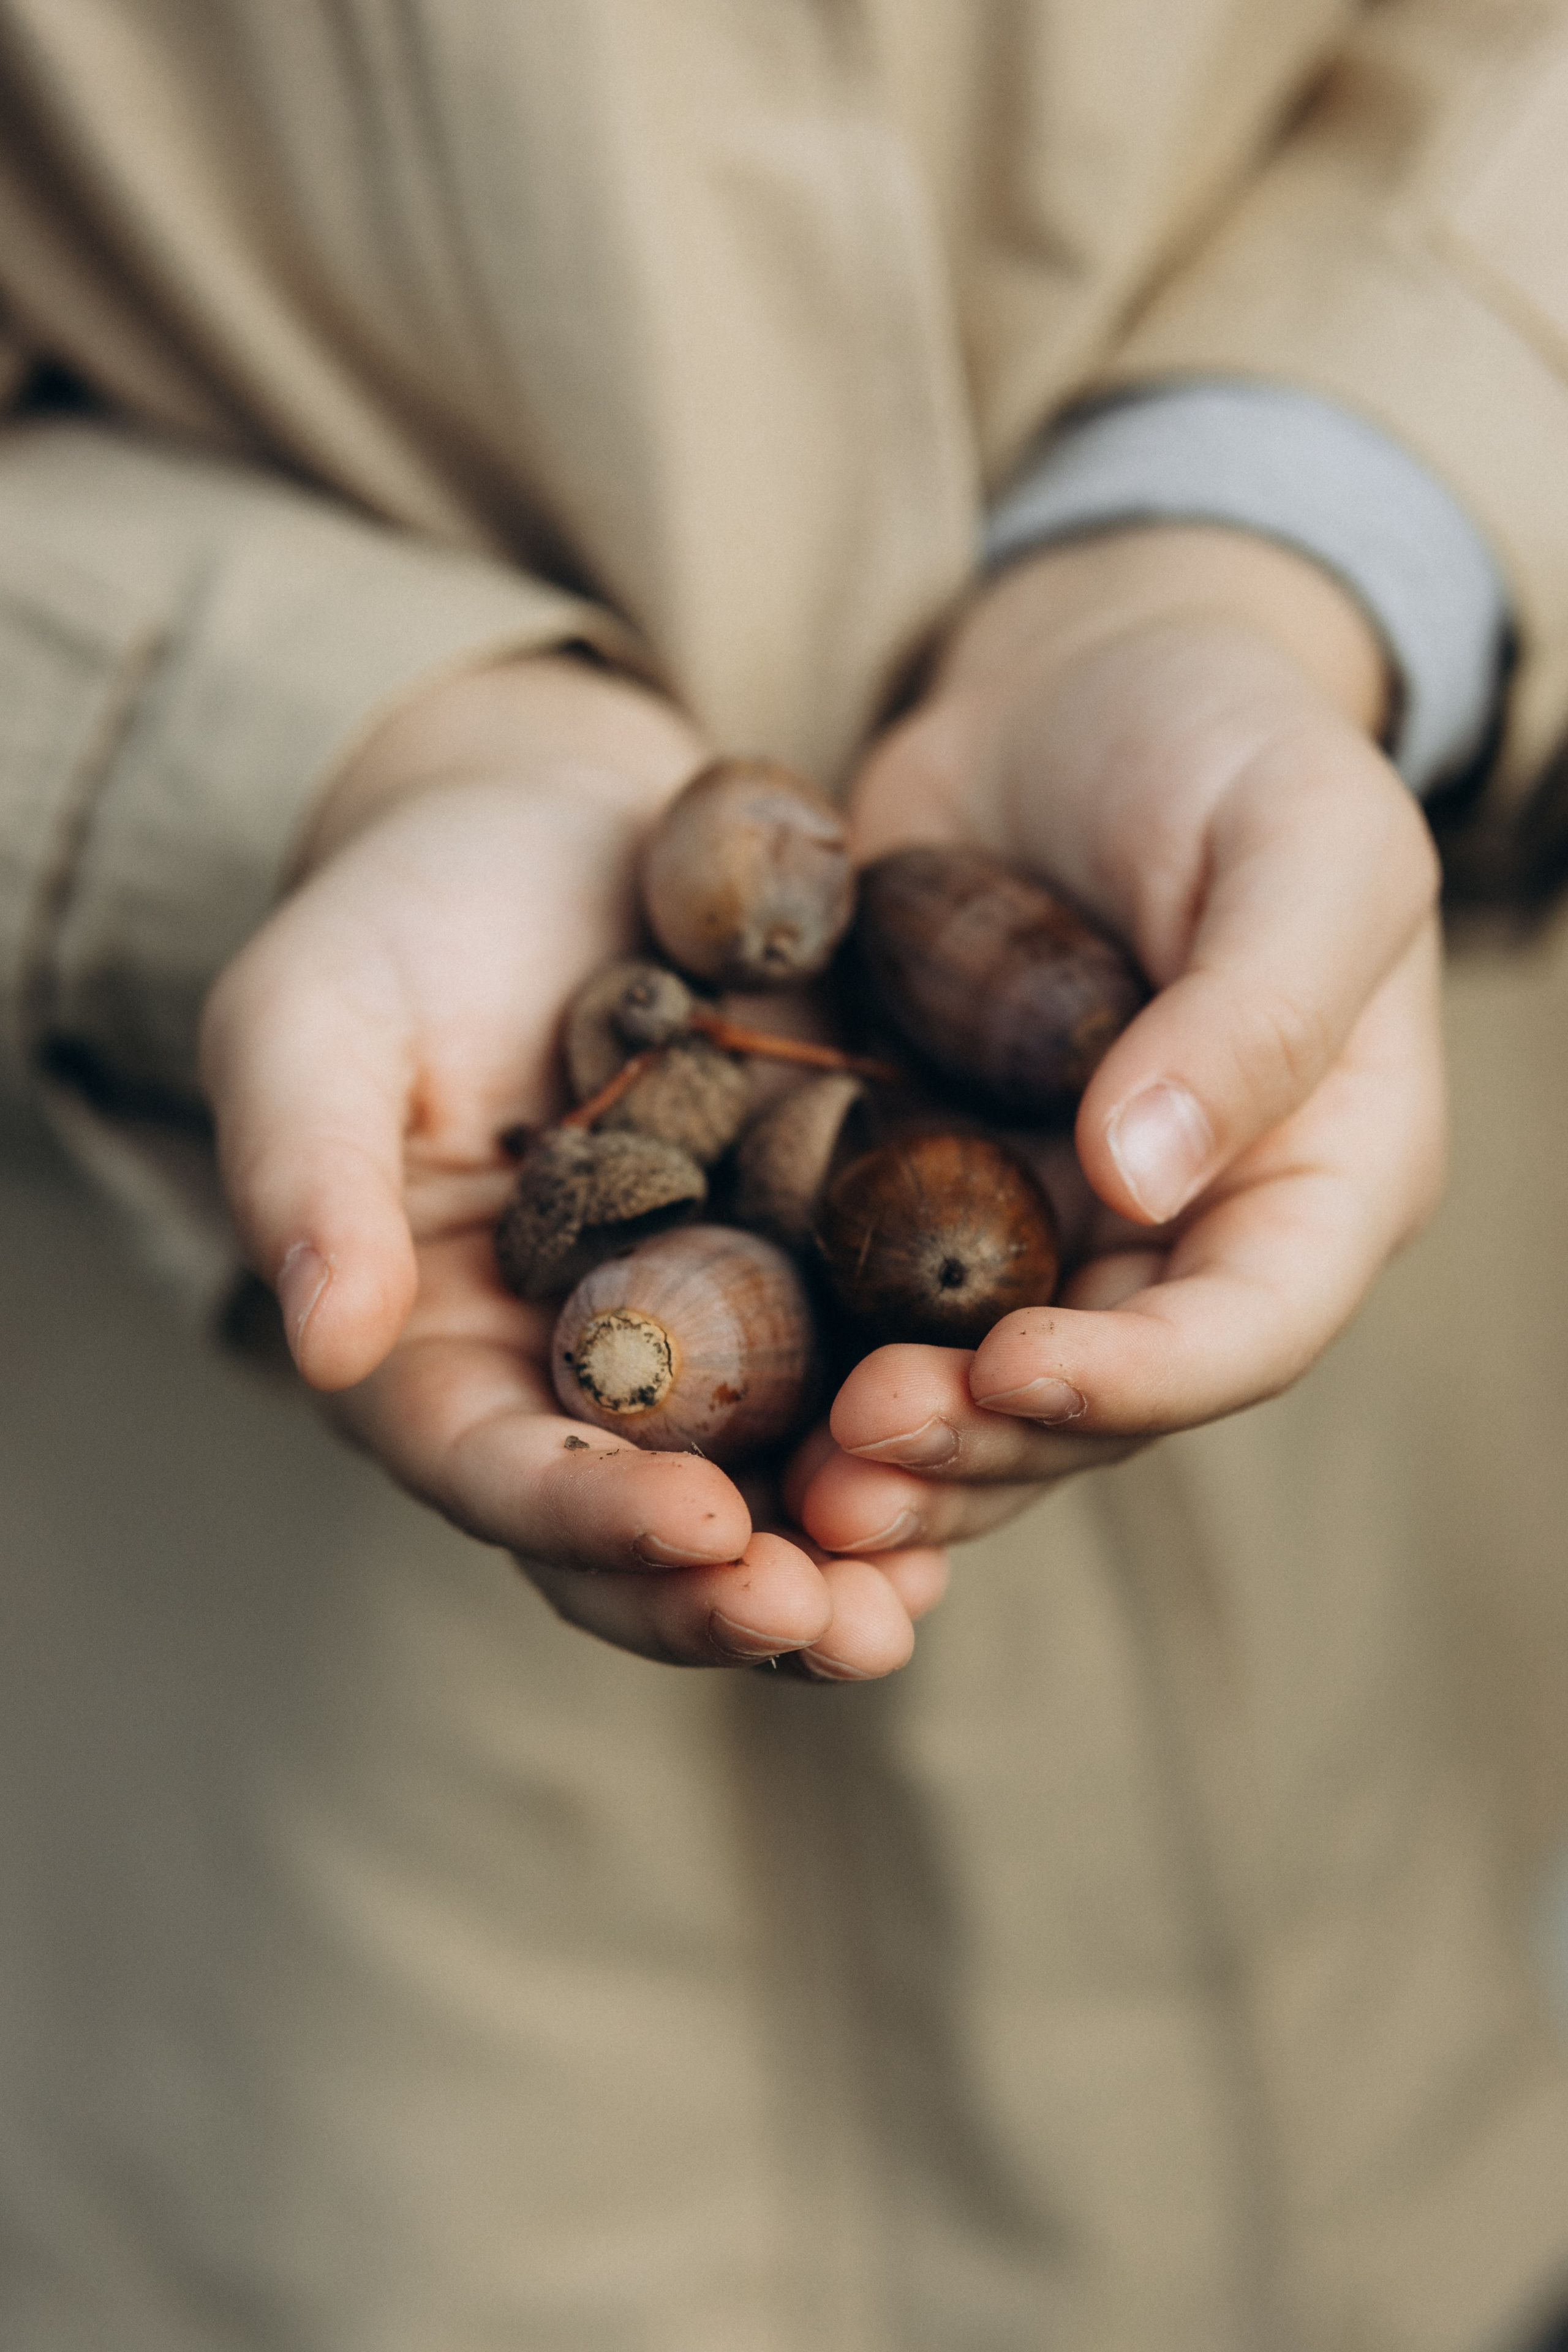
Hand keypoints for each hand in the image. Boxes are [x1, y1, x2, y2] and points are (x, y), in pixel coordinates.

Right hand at [200, 656, 943, 1675]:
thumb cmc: (398, 925)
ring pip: (769, 1496)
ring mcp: (706, 1340)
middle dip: (730, 1597)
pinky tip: (999, 1456)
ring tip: (914, 1598)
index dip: (591, 1517)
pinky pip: (869, 1382)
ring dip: (843, 1564)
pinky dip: (926, 1439)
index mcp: (437, 1353)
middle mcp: (575, 1382)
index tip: (699, 1528)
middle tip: (833, 1626)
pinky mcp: (813, 1275)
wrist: (553, 834)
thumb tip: (320, 1342)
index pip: (499, 1473)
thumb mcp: (314, 1024)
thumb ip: (306, 1175)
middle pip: (640, 1536)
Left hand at [793, 526, 1445, 1556]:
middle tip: (852, 1461)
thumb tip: (1143, 1178)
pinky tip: (728, 1403)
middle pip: (1101, 1400)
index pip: (1250, 1328)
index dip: (1138, 1378)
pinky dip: (813, 1368)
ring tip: (787, 1486)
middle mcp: (1187, 1238)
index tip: (1008, 1367)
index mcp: (1317, 1177)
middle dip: (981, 1444)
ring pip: (980, 1392)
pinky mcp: (933, 1195)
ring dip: (892, 1451)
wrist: (1078, 691)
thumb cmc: (1225, 738)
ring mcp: (1053, 1230)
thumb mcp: (1300, 837)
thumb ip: (1254, 1006)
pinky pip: (877, 1310)